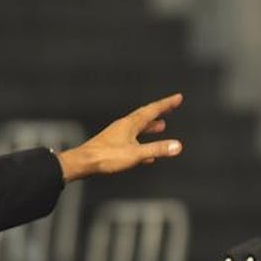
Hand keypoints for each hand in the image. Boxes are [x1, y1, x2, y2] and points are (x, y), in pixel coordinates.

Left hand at [56, 93, 183, 181]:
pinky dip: (142, 142)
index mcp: (130, 124)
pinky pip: (132, 140)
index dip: (166, 104)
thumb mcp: (135, 154)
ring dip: (150, 126)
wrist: (83, 162)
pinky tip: (146, 154)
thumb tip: (177, 146)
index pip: (152, 110)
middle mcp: (123, 126)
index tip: (178, 98)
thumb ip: (156, 149)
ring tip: (161, 126)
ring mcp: (117, 135)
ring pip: (138, 127)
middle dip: (160, 111)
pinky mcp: (112, 145)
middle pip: (145, 115)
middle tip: (172, 106)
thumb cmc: (106, 157)